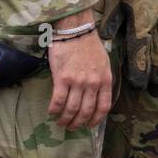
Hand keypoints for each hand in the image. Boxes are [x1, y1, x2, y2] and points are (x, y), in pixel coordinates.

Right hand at [47, 14, 112, 129]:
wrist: (75, 30)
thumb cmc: (89, 45)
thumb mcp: (104, 64)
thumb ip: (101, 80)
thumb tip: (96, 96)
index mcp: (105, 80)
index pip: (103, 107)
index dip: (96, 119)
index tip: (89, 125)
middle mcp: (93, 84)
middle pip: (86, 111)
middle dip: (78, 123)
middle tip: (71, 127)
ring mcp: (78, 82)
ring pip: (72, 109)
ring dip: (65, 119)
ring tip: (61, 123)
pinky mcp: (62, 78)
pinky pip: (58, 100)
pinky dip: (54, 109)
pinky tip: (51, 112)